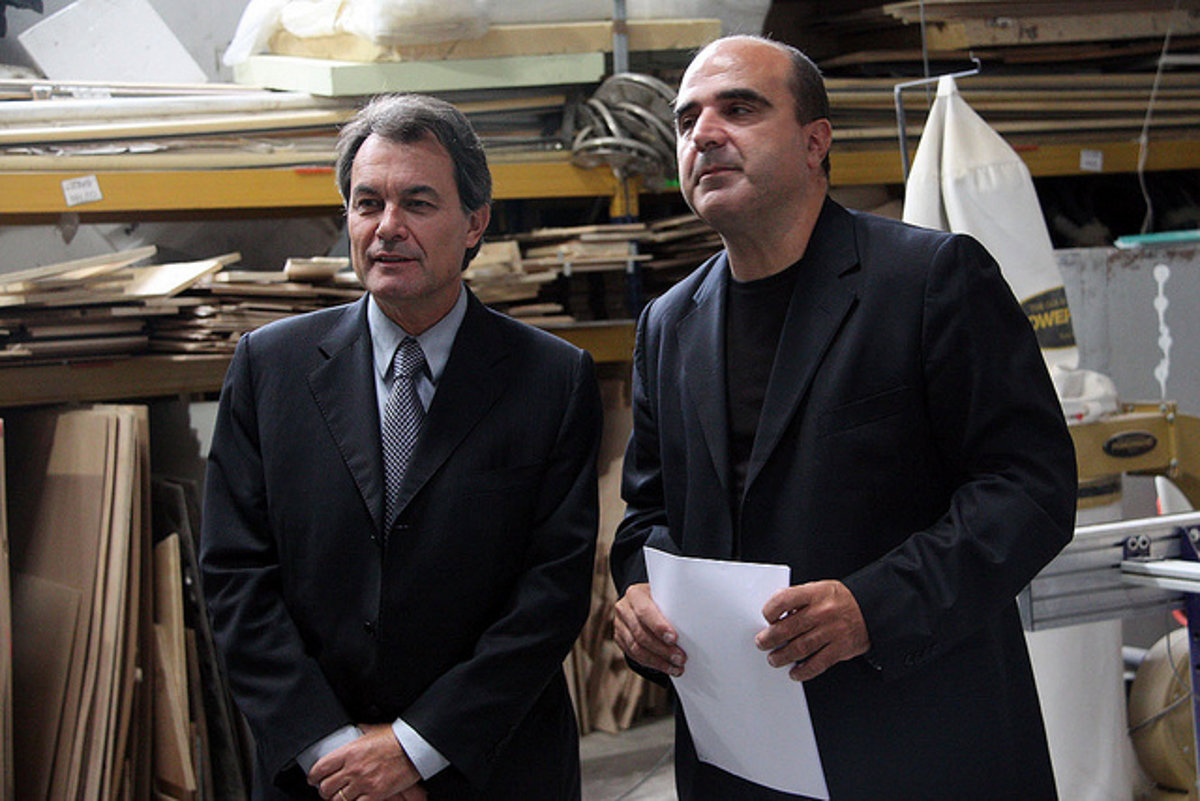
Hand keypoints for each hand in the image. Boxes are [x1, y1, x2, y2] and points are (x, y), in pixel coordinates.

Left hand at [308, 723, 423, 800]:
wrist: (414, 748)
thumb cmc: (395, 738)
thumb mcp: (371, 730)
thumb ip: (358, 731)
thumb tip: (353, 728)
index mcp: (349, 752)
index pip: (321, 768)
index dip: (313, 776)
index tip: (313, 779)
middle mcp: (353, 769)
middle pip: (326, 787)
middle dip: (323, 790)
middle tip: (326, 790)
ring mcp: (364, 783)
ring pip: (338, 799)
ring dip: (336, 799)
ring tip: (338, 797)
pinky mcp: (376, 794)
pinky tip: (353, 800)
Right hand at [613, 582, 685, 675]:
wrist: (642, 601)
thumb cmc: (660, 598)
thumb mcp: (664, 596)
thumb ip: (672, 606)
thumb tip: (694, 622)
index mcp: (635, 594)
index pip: (644, 612)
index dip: (659, 627)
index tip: (674, 639)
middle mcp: (623, 608)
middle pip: (641, 634)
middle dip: (662, 649)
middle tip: (680, 658)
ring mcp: (619, 624)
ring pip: (636, 648)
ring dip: (658, 661)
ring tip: (676, 667)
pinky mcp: (619, 638)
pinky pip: (634, 655)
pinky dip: (651, 664)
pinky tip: (666, 667)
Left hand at [755, 580, 869, 681]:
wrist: (872, 608)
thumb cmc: (841, 600)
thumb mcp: (820, 589)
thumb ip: (799, 599)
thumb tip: (776, 615)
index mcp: (815, 593)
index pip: (784, 600)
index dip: (770, 611)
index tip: (767, 618)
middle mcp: (823, 612)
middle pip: (788, 628)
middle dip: (770, 638)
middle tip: (762, 643)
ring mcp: (832, 631)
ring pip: (800, 648)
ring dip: (782, 656)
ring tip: (774, 659)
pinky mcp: (840, 648)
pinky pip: (817, 663)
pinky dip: (803, 671)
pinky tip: (795, 672)